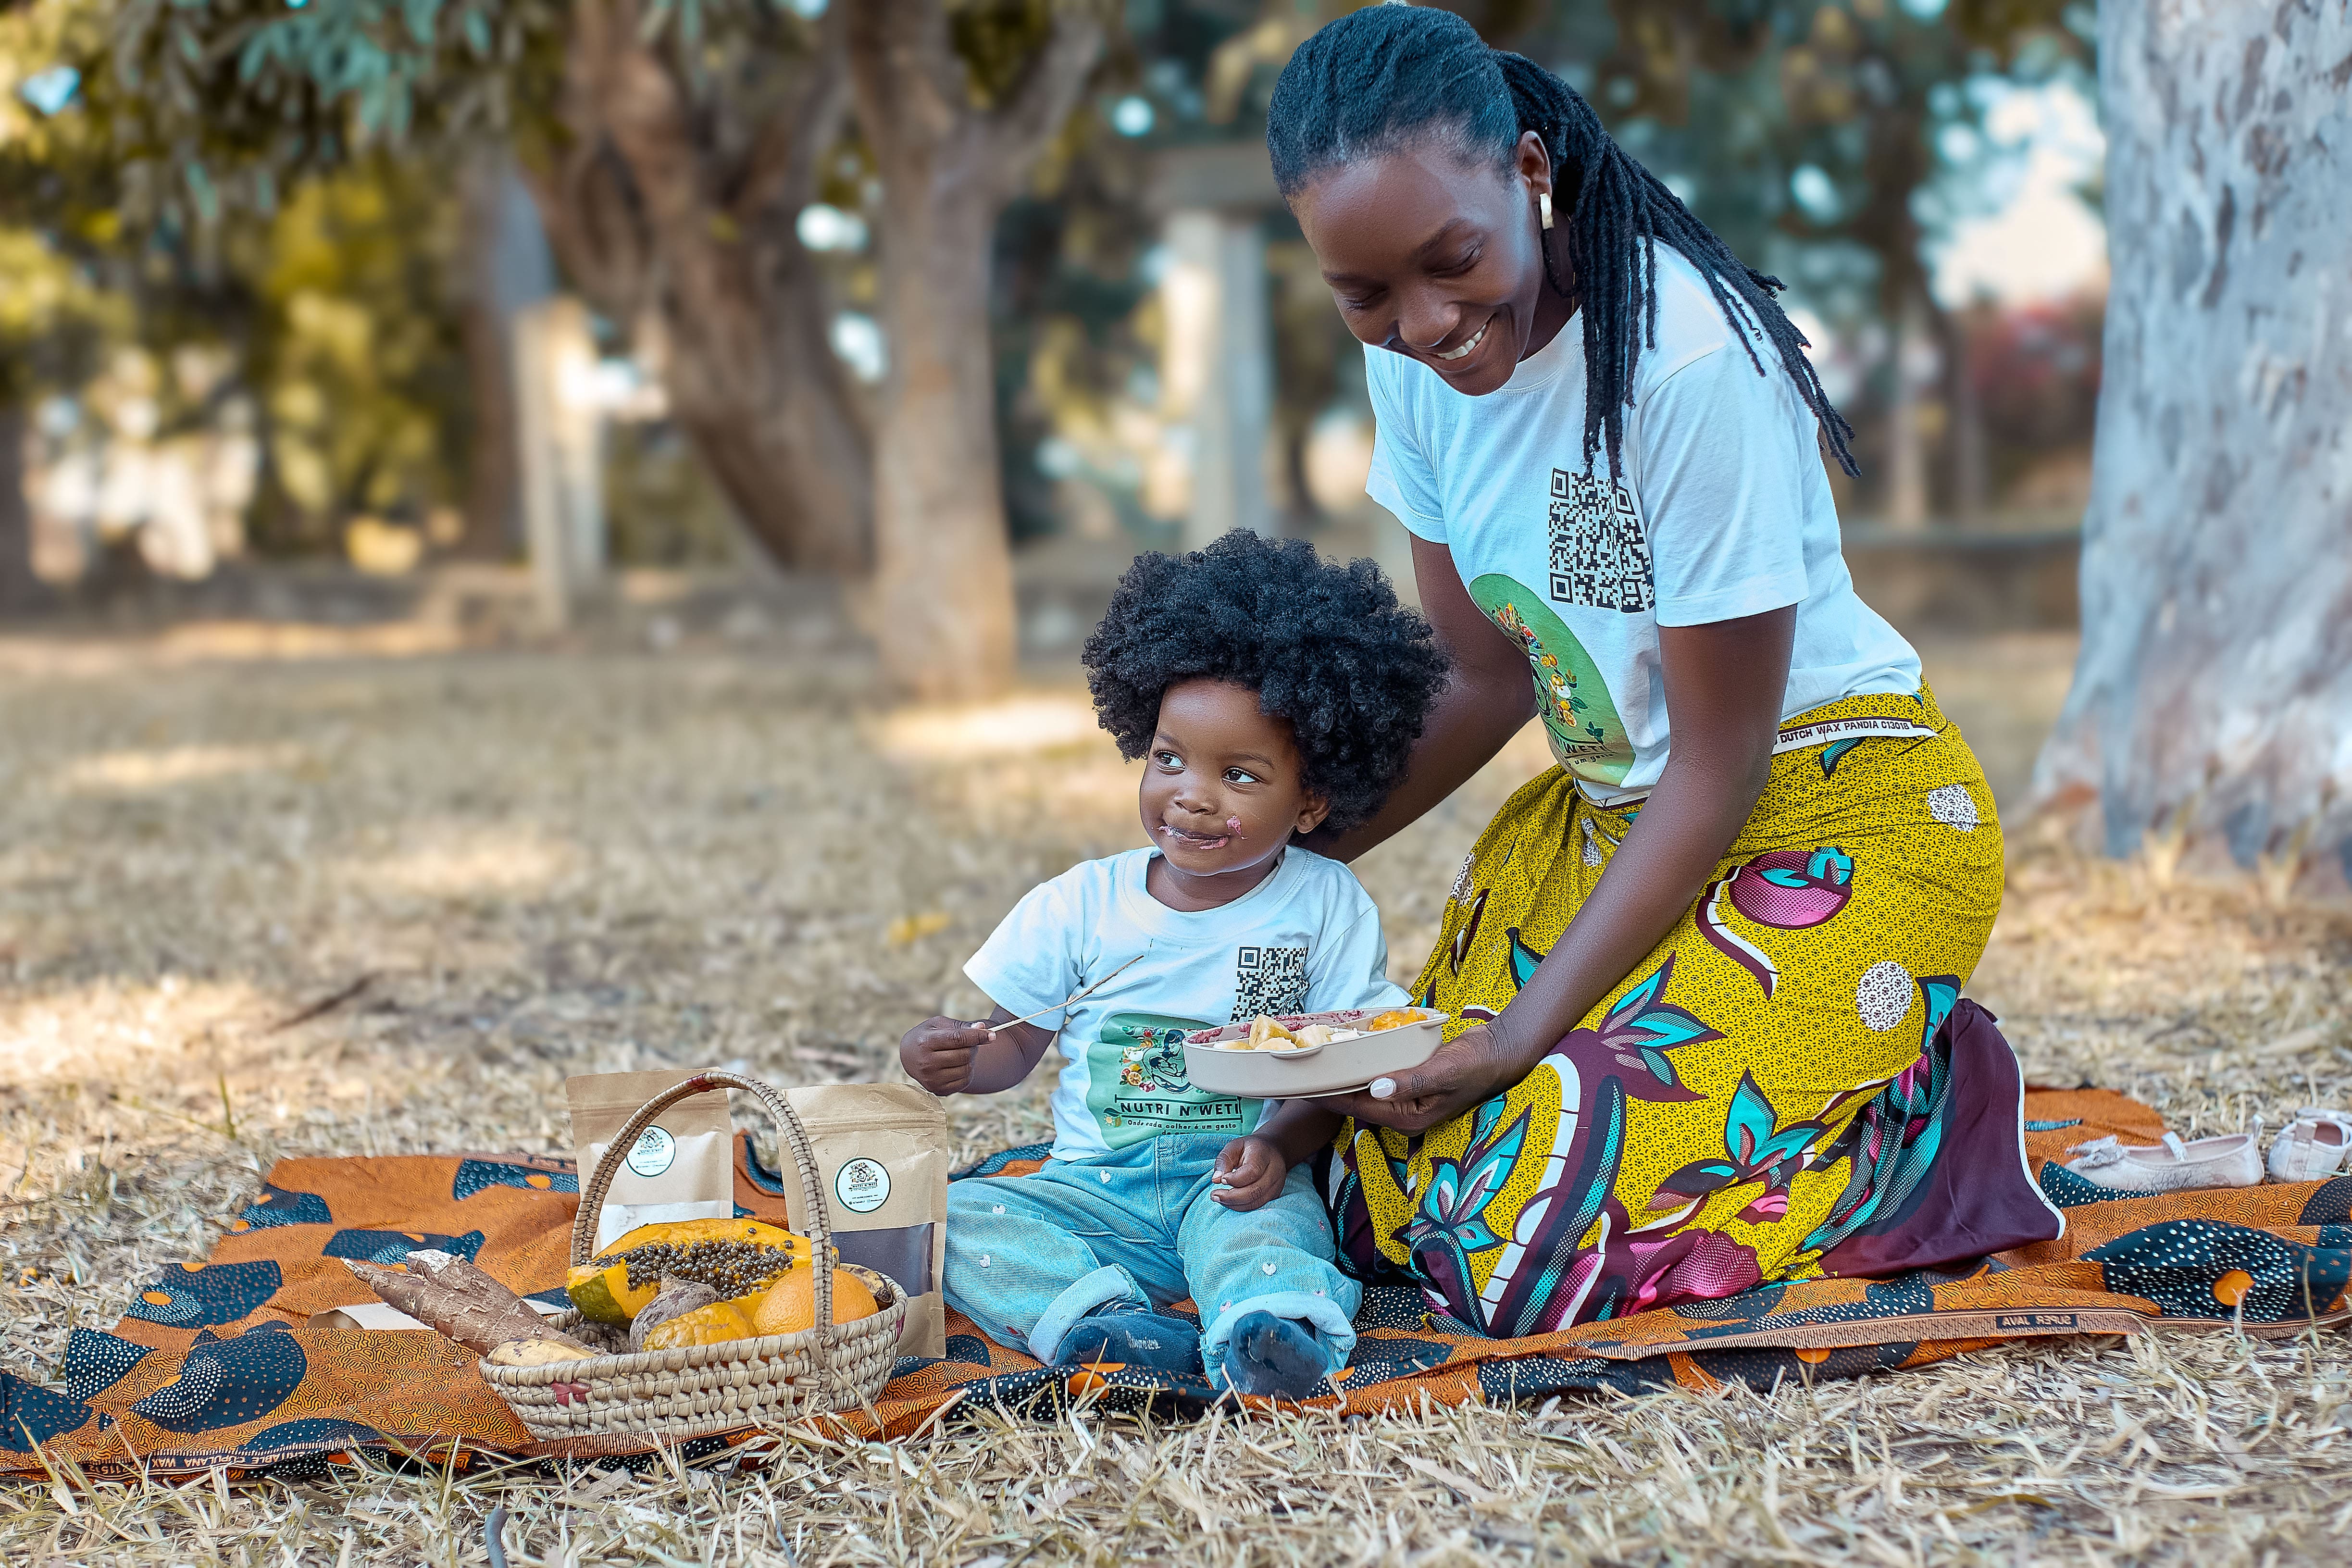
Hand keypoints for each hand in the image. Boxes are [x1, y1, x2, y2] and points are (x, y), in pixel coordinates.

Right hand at [899, 1015, 989, 1096]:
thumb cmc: (927, 1036)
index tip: (992, 1035)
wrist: (909, 1057)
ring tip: (959, 1053)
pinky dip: (966, 1071)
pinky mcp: (938, 1090)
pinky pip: (965, 1081)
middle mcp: (926, 1063)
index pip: (957, 1039)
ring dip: (969, 1059)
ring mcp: (931, 1079)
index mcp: (925, 1042)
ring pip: (967, 1068)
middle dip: (972, 1046)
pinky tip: (956, 1065)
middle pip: (964, 1055)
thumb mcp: (938, 1025)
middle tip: (967, 1042)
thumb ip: (961, 1026)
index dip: (977, 1036)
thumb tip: (982, 1027)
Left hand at [1209, 1135, 1287, 1210]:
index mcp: (1263, 1155)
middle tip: (1214, 1195)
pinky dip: (1240, 1206)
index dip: (1234, 1179)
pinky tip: (1229, 1201)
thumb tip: (1216, 1180)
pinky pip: (1257, 1205)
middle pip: (1254, 1191)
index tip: (1221, 1179)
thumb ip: (1223, 1161)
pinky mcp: (1274, 1195)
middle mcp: (1274, 1171)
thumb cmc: (1249, 1148)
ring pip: (1255, 1202)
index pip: (1251, 1172)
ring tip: (1219, 1198)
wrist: (1272, 1150)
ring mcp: (1276, 1185)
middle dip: (1231, 1197)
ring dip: (1234, 1204)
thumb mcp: (1233, 1146)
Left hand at [1317, 1023, 1523, 1134]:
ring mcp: (1404, 1099)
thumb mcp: (1443, 1072)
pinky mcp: (1407, 1084)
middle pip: (1355, 1103)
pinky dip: (1359, 1070)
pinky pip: (1375, 1080)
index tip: (1302, 1085)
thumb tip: (1375, 1088)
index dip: (1328, 1097)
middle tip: (1299, 1073)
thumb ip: (1410, 1082)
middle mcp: (1402, 1113)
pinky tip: (1344, 1056)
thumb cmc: (1474, 1065)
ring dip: (1341, 1079)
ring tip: (1313, 1064)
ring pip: (1363, 1092)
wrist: (1497, 1053)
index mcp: (1407, 1117)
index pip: (1357, 1108)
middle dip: (1328, 1090)